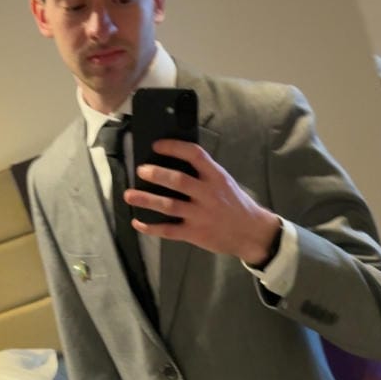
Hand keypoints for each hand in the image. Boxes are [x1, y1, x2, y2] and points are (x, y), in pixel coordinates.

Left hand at [124, 140, 279, 264]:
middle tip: (140, 170)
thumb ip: (204, 173)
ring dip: (146, 199)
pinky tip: (138, 222)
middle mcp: (207, 194)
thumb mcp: (224, 182)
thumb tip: (174, 161)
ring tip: (129, 195)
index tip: (156, 145)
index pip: (194, 155)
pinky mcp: (195, 234)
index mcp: (216, 177)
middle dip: (157, 174)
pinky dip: (151, 227)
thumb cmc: (234, 204)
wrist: (250, 232)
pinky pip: (169, 230)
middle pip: (178, 180)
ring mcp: (200, 215)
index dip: (173, 147)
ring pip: (169, 206)